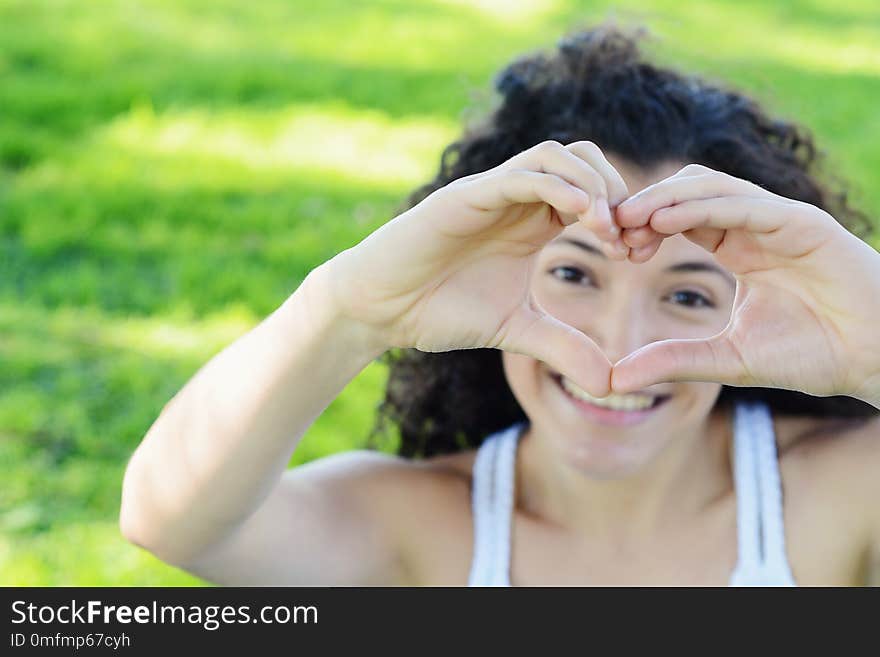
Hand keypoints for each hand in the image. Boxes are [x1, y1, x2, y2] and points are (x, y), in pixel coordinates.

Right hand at [327, 140, 629, 396]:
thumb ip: (562, 347)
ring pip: (556, 155)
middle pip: (584, 159)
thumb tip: (609, 385)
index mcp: (533, 222)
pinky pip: (520, 175)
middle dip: (618, 191)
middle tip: (628, 239)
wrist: (381, 310)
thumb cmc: (440, 311)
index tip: (638, 255)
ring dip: (592, 183)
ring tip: (607, 228)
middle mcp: (517, 199)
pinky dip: (557, 186)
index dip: (624, 216)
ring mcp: (492, 193)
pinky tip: (581, 216)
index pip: (593, 192)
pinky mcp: (466, 196)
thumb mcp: (516, 331)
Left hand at [609, 164, 879, 405]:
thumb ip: (673, 360)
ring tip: (628, 219)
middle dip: (644, 206)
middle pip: (687, 193)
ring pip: (711, 187)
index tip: (611, 248)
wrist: (873, 359)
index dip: (641, 228)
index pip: (679, 220)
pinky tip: (664, 221)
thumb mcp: (725, 358)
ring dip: (664, 199)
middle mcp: (754, 227)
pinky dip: (702, 207)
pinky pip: (745, 204)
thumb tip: (614, 378)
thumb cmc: (809, 355)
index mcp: (737, 249)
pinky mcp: (803, 223)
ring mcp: (779, 220)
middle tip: (609, 229)